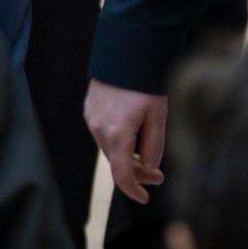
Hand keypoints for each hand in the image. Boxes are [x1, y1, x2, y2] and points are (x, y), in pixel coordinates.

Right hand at [84, 79, 168, 204]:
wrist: (126, 50)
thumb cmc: (145, 83)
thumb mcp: (158, 116)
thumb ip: (153, 146)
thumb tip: (148, 168)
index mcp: (117, 134)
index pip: (121, 175)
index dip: (133, 190)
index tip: (145, 198)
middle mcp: (99, 129)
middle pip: (116, 162)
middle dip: (136, 172)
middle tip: (157, 175)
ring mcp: (91, 118)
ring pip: (110, 148)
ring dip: (127, 156)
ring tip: (146, 151)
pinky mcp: (89, 109)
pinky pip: (103, 133)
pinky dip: (118, 140)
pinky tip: (132, 132)